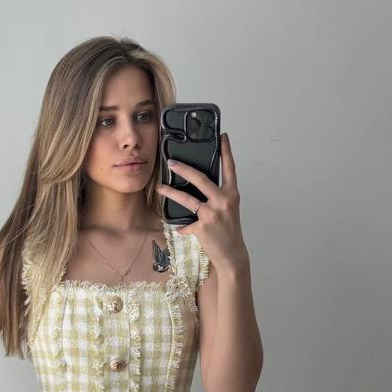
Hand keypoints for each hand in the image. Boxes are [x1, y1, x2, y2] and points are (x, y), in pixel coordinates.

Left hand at [156, 133, 247, 270]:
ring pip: (187, 199)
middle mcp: (223, 201)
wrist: (232, 255)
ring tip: (160, 188)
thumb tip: (200, 188)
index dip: (226, 151)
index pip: (229, 168)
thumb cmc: (229, 232)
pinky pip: (186, 224)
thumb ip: (217, 197)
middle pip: (201, 178)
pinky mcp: (202, 226)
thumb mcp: (228, 210)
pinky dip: (182, 227)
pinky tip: (179, 229)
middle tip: (171, 162)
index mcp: (231, 194)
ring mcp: (212, 213)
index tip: (222, 136)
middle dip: (184, 168)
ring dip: (171, 192)